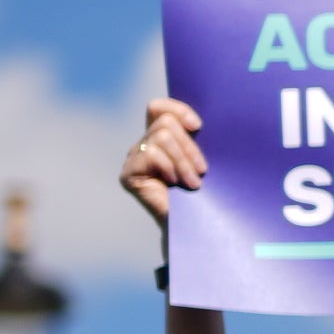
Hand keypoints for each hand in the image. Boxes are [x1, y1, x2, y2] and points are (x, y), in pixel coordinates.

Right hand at [121, 97, 207, 227]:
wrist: (194, 225)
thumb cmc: (204, 193)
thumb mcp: (202, 158)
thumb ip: (196, 138)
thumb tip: (199, 121)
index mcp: (161, 137)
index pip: (158, 108)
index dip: (177, 110)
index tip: (198, 127)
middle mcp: (144, 144)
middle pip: (166, 123)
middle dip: (189, 146)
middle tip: (202, 170)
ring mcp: (134, 158)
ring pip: (162, 137)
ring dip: (183, 160)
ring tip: (193, 181)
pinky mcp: (129, 173)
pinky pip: (151, 154)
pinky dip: (169, 167)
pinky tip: (175, 183)